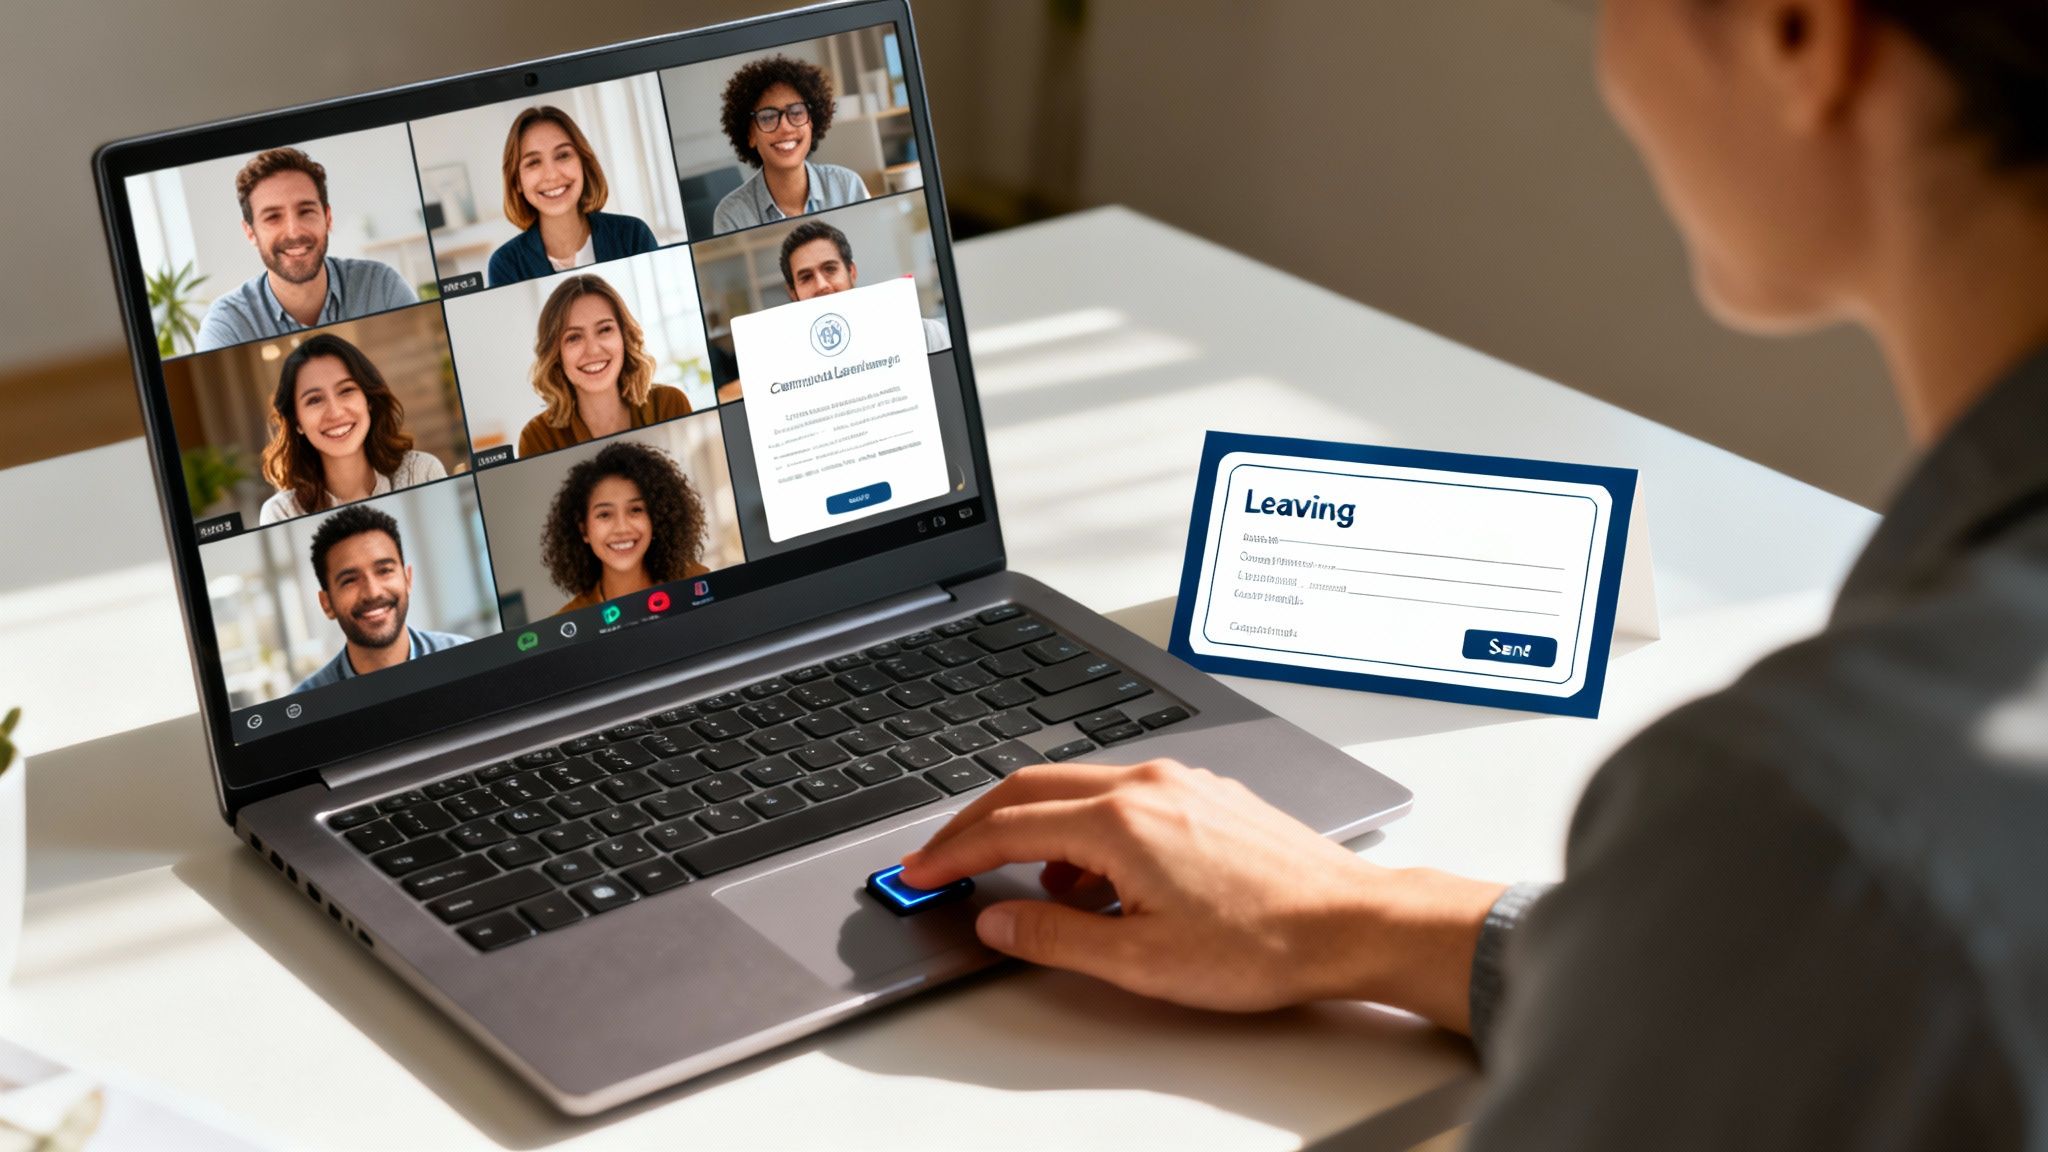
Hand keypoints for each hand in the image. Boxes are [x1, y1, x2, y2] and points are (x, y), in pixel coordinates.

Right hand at [898, 758, 1503, 1025]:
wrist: (1353, 924)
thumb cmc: (1264, 943)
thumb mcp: (1140, 961)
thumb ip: (1054, 937)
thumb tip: (999, 921)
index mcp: (1121, 821)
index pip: (1007, 825)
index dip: (953, 851)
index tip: (920, 871)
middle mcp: (1148, 785)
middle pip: (1031, 786)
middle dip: (977, 824)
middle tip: (943, 861)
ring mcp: (1182, 782)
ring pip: (1078, 787)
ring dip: (1038, 829)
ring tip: (1036, 891)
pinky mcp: (1208, 793)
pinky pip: (1123, 795)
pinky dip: (1088, 828)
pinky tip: (1102, 879)